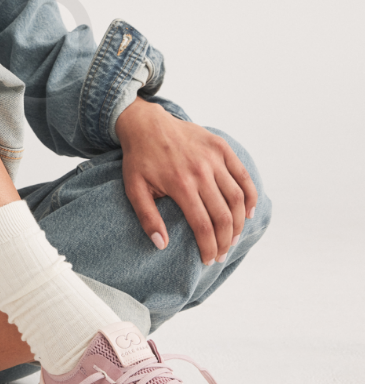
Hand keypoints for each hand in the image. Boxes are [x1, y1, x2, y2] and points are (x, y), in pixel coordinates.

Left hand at [114, 97, 257, 264]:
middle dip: (226, 241)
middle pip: (223, 216)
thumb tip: (162, 244)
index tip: (209, 260)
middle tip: (222, 254)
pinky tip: (248, 212)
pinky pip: (242, 175)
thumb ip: (147, 218)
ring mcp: (213, 158)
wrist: (145, 123)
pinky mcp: (221, 147)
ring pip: (237, 198)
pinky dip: (250, 195)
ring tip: (234, 237)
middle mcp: (201, 172)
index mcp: (180, 184)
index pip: (203, 226)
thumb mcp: (134, 189)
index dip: (209, 247)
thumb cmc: (139, 159)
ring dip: (239, 223)